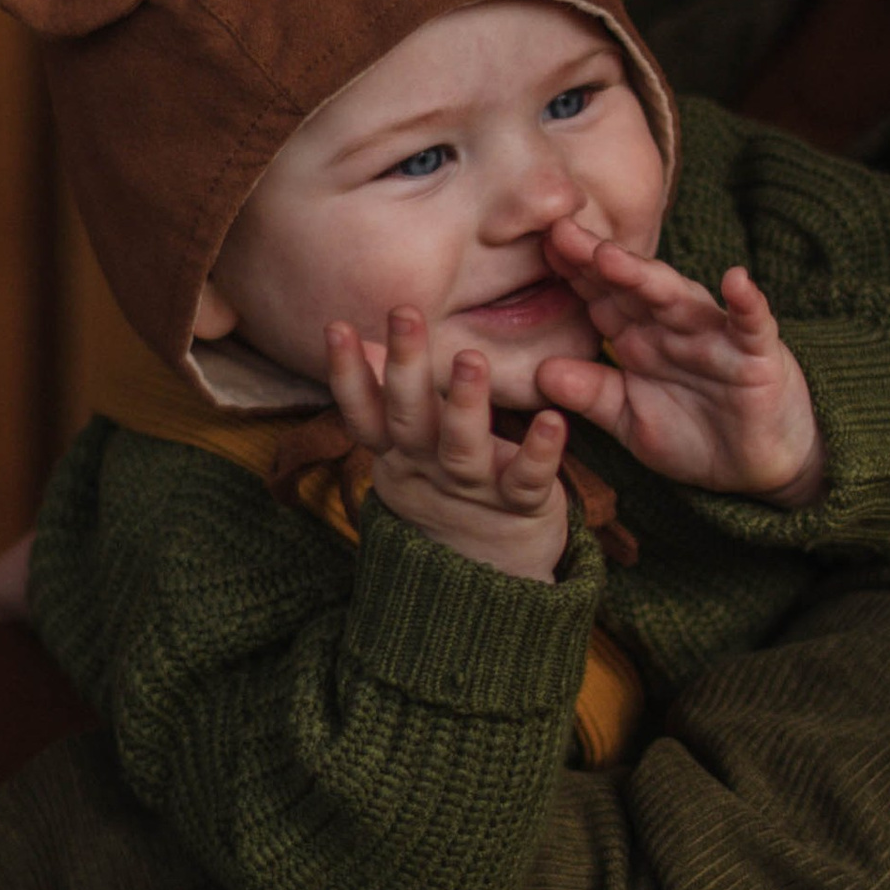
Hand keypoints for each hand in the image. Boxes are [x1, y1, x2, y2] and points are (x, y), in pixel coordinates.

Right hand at [325, 308, 571, 577]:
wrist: (486, 576)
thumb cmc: (446, 487)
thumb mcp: (407, 448)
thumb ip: (387, 397)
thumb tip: (351, 334)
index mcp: (398, 452)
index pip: (363, 413)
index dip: (347, 375)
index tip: (335, 327)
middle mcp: (428, 468)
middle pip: (409, 419)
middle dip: (406, 367)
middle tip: (406, 313)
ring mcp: (472, 489)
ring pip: (462, 449)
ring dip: (464, 404)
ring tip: (470, 359)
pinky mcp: (520, 505)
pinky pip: (527, 480)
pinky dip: (540, 453)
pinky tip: (554, 421)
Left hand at [532, 223, 825, 504]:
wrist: (756, 467)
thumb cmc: (694, 435)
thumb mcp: (630, 420)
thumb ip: (591, 394)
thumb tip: (538, 372)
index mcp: (639, 337)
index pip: (600, 297)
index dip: (570, 274)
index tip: (534, 249)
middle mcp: (672, 326)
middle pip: (631, 286)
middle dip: (596, 260)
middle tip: (560, 232)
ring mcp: (715, 336)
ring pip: (678, 298)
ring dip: (648, 276)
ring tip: (612, 256)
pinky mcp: (757, 353)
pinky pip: (753, 323)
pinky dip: (747, 302)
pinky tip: (737, 281)